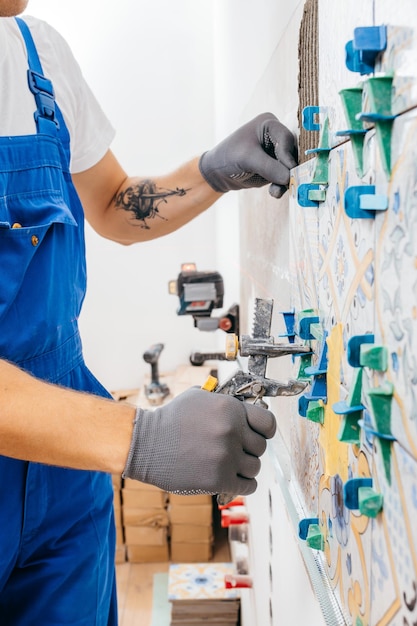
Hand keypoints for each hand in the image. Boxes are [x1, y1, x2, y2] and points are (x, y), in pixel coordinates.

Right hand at [123, 387, 275, 495]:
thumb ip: (224, 403)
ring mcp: (226, 456)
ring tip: (227, 464)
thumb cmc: (171, 420)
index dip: (265, 431)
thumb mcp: (198, 398)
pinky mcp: (218, 479)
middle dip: (248, 450)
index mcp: (230, 409)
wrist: (145, 444)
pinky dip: (243, 484)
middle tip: (233, 451)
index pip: (268, 423)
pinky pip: (248, 485)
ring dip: (244, 468)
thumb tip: (245, 410)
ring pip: (254, 467)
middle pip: (260, 448)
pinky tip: (232, 479)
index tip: (258, 435)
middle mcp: (232, 431)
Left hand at [199, 112, 297, 197]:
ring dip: (285, 181)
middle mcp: (275, 136)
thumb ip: (269, 167)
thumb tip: (289, 178)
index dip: (288, 156)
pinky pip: (284, 176)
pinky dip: (281, 186)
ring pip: (290, 167)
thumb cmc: (228, 157)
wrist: (217, 173)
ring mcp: (276, 152)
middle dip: (289, 170)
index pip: (286, 139)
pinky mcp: (275, 167)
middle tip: (289, 184)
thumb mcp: (248, 159)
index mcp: (269, 124)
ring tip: (275, 192)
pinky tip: (274, 193)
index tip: (289, 171)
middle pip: (292, 153)